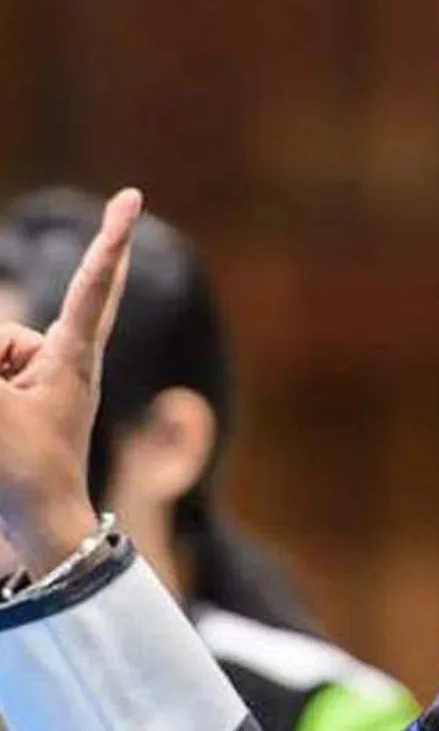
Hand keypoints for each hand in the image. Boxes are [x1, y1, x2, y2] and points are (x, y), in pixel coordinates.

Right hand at [0, 188, 140, 574]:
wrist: (38, 533)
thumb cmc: (22, 475)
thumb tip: (0, 339)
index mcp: (74, 359)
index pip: (92, 286)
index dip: (109, 239)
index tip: (133, 197)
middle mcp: (60, 361)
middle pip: (1, 335)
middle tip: (12, 421)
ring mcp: (37, 382)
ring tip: (4, 435)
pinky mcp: (18, 400)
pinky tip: (9, 424)